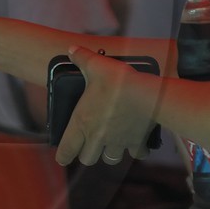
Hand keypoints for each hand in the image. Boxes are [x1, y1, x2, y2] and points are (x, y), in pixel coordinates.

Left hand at [54, 45, 161, 167]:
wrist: (147, 94)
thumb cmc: (118, 82)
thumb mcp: (96, 64)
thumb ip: (81, 57)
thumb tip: (71, 49)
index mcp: (82, 123)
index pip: (66, 151)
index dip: (62, 155)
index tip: (62, 157)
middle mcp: (98, 138)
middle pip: (88, 159)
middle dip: (88, 153)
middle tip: (90, 143)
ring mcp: (118, 142)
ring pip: (111, 159)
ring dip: (110, 153)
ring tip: (112, 142)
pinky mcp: (136, 142)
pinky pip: (136, 154)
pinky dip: (136, 150)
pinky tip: (135, 141)